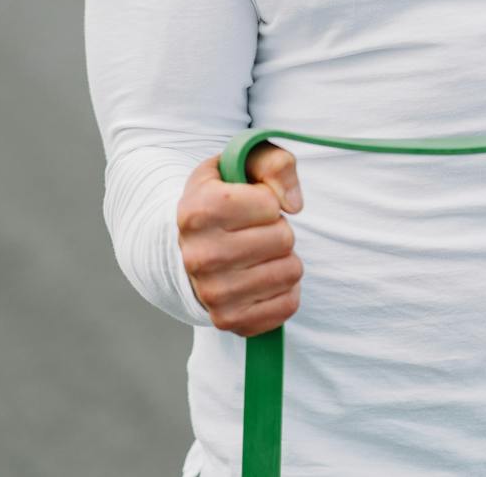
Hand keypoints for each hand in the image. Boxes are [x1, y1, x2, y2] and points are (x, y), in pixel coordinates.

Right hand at [176, 142, 305, 336]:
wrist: (192, 244)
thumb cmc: (227, 197)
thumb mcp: (244, 164)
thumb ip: (275, 164)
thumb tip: (294, 204)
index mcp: (198, 211)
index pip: (270, 204)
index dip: (268, 200)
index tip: (248, 204)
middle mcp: (200, 256)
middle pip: (284, 239)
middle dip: (278, 230)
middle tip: (254, 231)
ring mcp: (213, 294)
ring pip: (291, 271)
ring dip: (282, 259)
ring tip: (256, 253)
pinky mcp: (230, 321)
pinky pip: (288, 304)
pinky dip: (284, 290)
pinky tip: (260, 278)